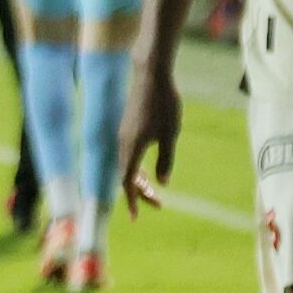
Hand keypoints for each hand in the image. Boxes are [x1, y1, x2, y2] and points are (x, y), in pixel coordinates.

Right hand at [118, 57, 180, 217]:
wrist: (151, 75)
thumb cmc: (164, 105)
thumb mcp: (170, 135)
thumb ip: (165, 160)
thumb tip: (162, 182)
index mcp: (131, 146)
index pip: (127, 180)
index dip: (132, 199)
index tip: (136, 216)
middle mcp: (122, 142)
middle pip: (125, 175)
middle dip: (140, 193)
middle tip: (160, 205)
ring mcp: (123, 134)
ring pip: (126, 164)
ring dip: (138, 180)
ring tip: (156, 192)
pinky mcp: (127, 128)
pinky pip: (127, 155)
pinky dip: (135, 168)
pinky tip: (147, 171)